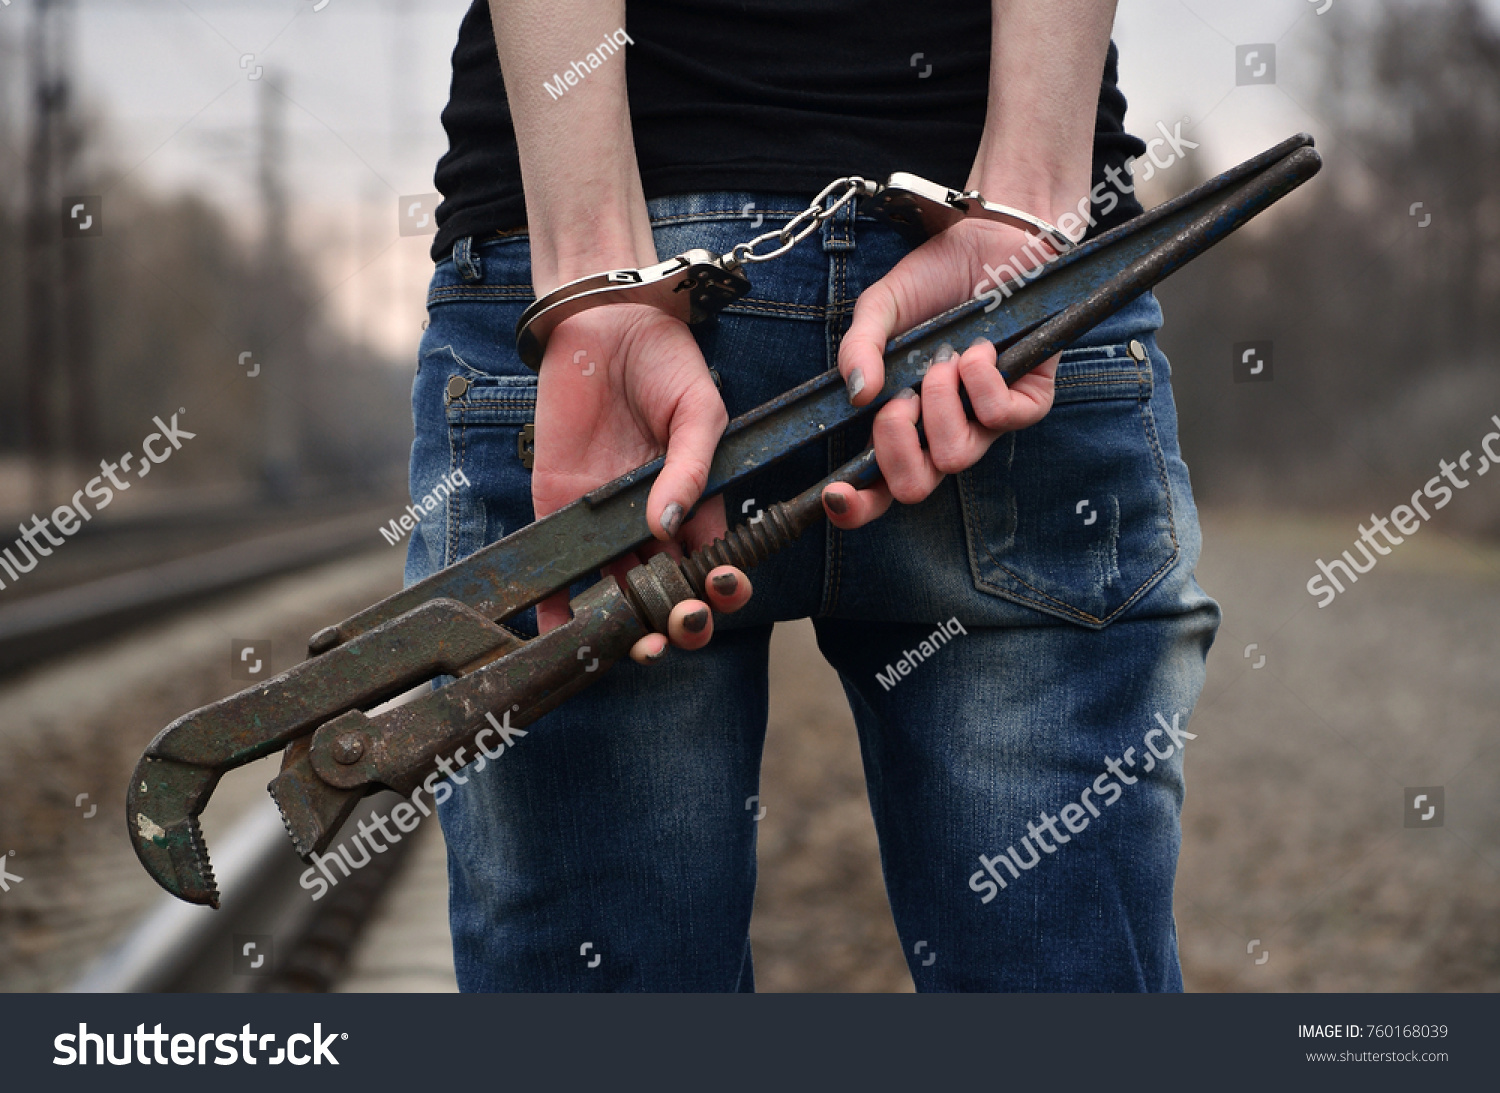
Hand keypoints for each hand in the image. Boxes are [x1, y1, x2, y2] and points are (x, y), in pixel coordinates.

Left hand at [530, 303, 750, 659]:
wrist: (604, 321)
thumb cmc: (665, 360)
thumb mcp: (699, 409)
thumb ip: (692, 465)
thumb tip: (671, 524)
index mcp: (697, 503)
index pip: (713, 565)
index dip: (720, 590)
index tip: (720, 592)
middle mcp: (652, 523)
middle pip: (669, 595)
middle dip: (680, 623)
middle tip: (679, 626)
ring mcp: (605, 522)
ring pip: (618, 595)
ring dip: (627, 630)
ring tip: (635, 646)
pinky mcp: (558, 509)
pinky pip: (559, 570)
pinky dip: (556, 611)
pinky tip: (560, 638)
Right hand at [824, 219, 1060, 528]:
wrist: (991, 238)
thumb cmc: (935, 279)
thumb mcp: (882, 307)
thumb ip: (859, 347)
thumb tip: (856, 393)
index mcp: (901, 420)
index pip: (876, 487)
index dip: (853, 507)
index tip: (836, 494)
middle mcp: (942, 430)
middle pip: (914, 488)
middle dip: (897, 447)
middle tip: (900, 401)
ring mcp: (985, 421)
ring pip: (956, 457)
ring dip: (940, 405)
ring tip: (942, 361)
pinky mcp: (1029, 399)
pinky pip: (1001, 419)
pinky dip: (981, 382)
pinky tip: (978, 350)